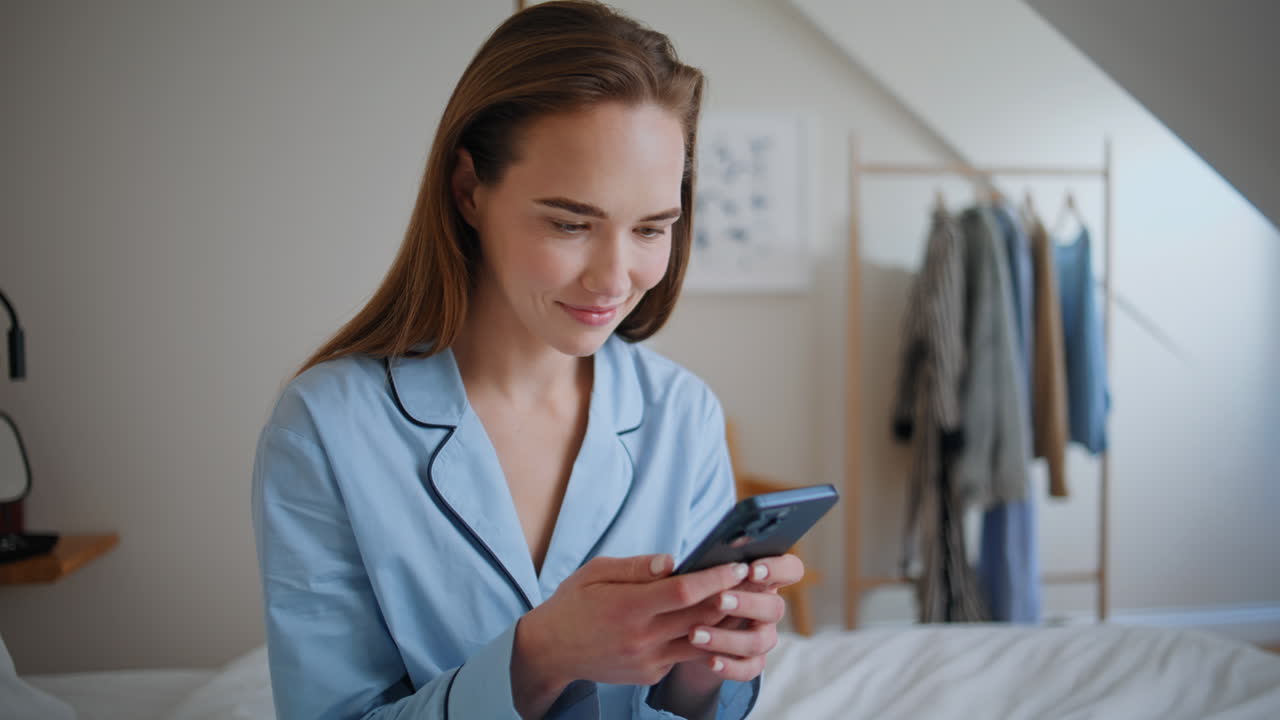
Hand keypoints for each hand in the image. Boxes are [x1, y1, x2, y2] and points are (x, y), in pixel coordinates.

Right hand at [511, 554, 748, 716]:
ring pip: (700, 642)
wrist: (550, 652)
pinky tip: (715, 620)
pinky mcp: (651, 676)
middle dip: (732, 597)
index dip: (715, 578)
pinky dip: (702, 638)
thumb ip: (636, 567)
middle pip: (700, 617)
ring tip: (745, 599)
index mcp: (628, 608)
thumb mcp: (596, 573)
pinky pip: (684, 655)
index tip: (738, 565)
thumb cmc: (574, 603)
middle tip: (755, 578)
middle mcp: (641, 638)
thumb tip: (674, 560)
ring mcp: (648, 661)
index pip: (683, 592)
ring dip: (725, 621)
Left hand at [675, 553, 803, 682]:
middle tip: (719, 600)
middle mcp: (766, 606)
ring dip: (729, 637)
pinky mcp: (750, 661)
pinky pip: (749, 669)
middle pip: (775, 607)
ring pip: (760, 641)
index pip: (790, 569)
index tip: (751, 570)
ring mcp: (761, 635)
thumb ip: (674, 567)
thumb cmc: (683, 590)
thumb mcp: (679, 574)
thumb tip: (667, 562)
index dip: (777, 569)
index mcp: (760, 576)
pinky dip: (730, 666)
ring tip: (695, 634)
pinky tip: (708, 661)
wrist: (678, 629)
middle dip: (747, 603)